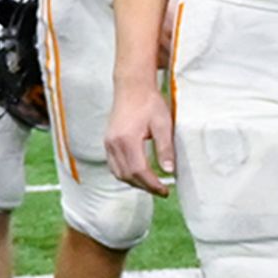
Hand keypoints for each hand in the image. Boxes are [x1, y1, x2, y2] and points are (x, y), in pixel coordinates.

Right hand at [108, 82, 176, 196]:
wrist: (132, 87)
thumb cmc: (149, 103)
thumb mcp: (163, 124)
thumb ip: (165, 148)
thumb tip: (169, 171)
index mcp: (126, 140)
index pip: (138, 171)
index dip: (152, 184)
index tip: (165, 190)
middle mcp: (113, 144)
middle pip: (126, 175)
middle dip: (144, 186)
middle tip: (161, 191)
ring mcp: (108, 143)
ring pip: (118, 172)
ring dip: (134, 182)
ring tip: (151, 185)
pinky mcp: (108, 142)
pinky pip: (114, 165)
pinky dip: (126, 174)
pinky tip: (138, 173)